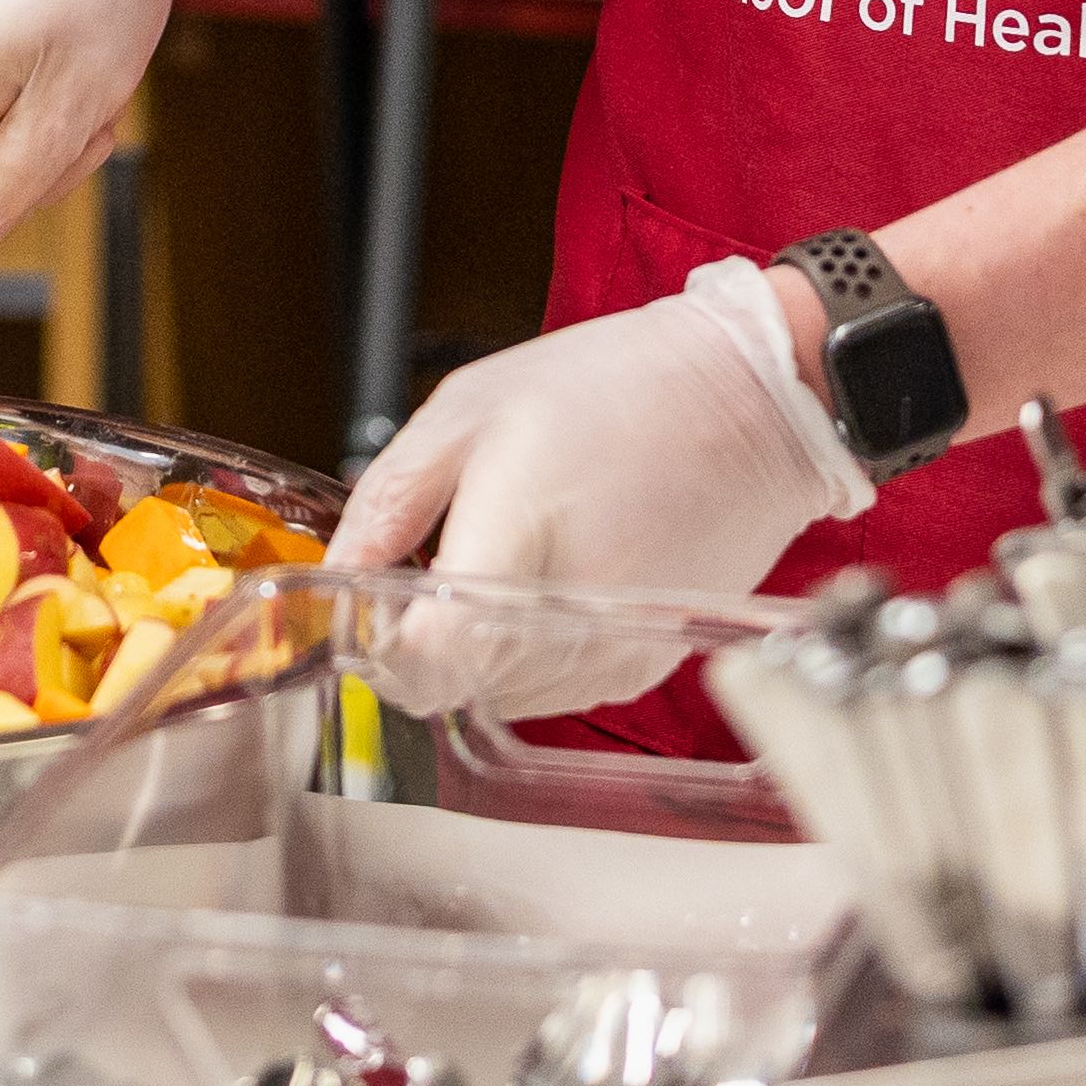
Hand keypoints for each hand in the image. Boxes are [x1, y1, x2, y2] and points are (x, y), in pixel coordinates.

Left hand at [335, 264, 875, 709]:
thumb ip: (389, 501)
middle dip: (420, 641)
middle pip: (455, 686)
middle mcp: (574, 618)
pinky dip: (527, 650)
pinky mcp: (645, 662)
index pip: (427, 661)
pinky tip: (543, 580)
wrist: (749, 402)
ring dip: (473, 650)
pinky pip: (555, 687)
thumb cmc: (611, 388)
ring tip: (494, 561)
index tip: (367, 610)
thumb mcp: (468, 412)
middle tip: (425, 568)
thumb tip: (336, 573)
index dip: (379, 646)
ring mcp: (617, 650)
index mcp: (519, 544)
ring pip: (501, 696)